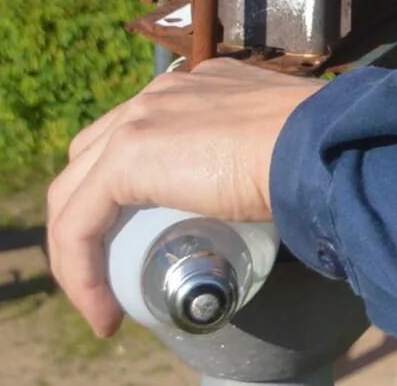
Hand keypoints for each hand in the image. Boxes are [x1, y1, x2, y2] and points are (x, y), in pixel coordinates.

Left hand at [46, 61, 320, 336]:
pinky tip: (101, 310)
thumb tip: (272, 195)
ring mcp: (141, 117)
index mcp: (197, 87)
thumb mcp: (277, 148)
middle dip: (89, 219)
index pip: (137, 134)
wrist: (324, 147)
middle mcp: (162, 92)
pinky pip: (78, 225)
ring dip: (78, 253)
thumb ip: (261, 155)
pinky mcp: (128, 155)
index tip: (146, 243)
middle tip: (114, 271)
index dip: (124, 192)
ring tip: (101, 301)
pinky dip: (80, 272)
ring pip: (72, 193)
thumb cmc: (319, 154)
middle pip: (90, 158)